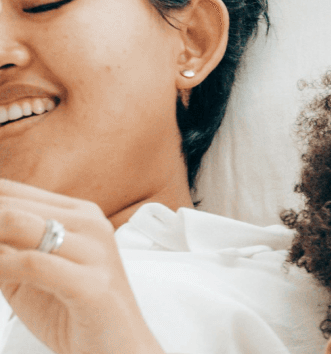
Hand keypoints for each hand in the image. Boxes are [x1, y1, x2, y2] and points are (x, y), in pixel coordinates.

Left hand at [0, 180, 164, 353]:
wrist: (118, 350)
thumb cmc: (72, 312)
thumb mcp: (30, 275)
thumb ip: (5, 250)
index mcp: (78, 214)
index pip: (9, 192)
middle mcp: (90, 223)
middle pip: (7, 205)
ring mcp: (95, 251)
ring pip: (14, 223)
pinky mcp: (92, 284)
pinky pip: (31, 264)